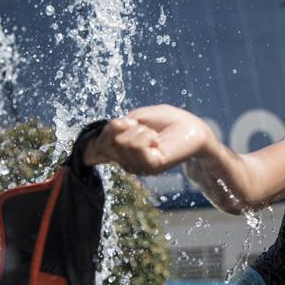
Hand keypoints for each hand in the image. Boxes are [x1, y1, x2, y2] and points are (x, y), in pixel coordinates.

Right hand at [83, 104, 213, 174]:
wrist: (193, 128)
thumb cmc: (168, 121)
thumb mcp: (137, 117)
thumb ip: (119, 127)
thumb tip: (114, 130)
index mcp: (121, 149)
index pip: (94, 152)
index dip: (90, 145)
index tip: (98, 137)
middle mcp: (126, 160)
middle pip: (106, 141)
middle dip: (125, 127)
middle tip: (145, 128)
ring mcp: (137, 166)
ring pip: (120, 142)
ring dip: (139, 130)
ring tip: (154, 135)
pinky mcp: (151, 167)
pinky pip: (135, 146)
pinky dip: (146, 136)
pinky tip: (156, 140)